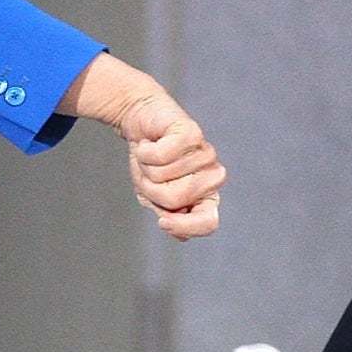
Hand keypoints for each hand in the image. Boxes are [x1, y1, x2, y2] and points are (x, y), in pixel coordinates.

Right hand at [60, 57, 223, 238]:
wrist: (140, 121)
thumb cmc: (150, 161)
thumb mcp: (151, 195)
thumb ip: (167, 214)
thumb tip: (176, 230)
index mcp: (205, 196)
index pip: (208, 222)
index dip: (184, 225)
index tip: (162, 221)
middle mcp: (211, 176)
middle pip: (177, 199)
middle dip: (152, 189)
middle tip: (151, 173)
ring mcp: (205, 154)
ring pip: (165, 176)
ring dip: (147, 167)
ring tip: (151, 155)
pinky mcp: (192, 132)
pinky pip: (162, 155)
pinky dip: (145, 151)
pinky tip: (149, 142)